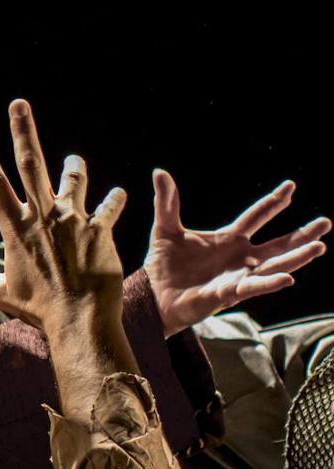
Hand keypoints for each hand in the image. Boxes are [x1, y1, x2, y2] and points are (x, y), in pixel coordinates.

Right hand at [0, 100, 127, 333]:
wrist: (79, 319)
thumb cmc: (38, 308)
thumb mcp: (0, 292)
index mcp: (16, 229)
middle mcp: (43, 217)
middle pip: (30, 164)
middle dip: (23, 131)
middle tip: (19, 104)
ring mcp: (73, 221)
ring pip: (73, 179)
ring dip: (73, 167)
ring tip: (73, 161)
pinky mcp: (100, 231)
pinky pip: (110, 207)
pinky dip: (114, 200)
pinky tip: (118, 195)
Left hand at [143, 169, 329, 336]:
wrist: (153, 295)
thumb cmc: (162, 266)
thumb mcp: (165, 229)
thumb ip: (166, 203)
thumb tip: (160, 172)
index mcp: (229, 239)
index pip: (257, 216)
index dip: (273, 202)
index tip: (290, 187)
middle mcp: (240, 258)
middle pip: (278, 243)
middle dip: (302, 234)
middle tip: (326, 223)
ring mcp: (237, 276)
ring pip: (274, 265)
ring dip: (296, 257)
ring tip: (320, 247)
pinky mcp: (227, 294)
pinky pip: (252, 288)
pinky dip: (269, 283)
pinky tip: (288, 277)